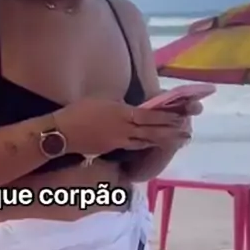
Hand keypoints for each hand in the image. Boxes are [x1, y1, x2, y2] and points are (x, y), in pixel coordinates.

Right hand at [55, 97, 186, 154]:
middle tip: (187, 133)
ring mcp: (119, 141)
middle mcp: (124, 129)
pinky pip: (134, 146)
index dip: (166, 118)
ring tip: (177, 140)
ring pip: (145, 141)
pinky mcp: (112, 149)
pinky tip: (152, 144)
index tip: (182, 117)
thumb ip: (120, 105)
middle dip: (171, 132)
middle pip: (152, 132)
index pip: (149, 116)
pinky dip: (146, 144)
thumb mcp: (102, 100)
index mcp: (122, 113)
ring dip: (162, 140)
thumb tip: (130, 108)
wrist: (62, 133)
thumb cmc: (78, 111)